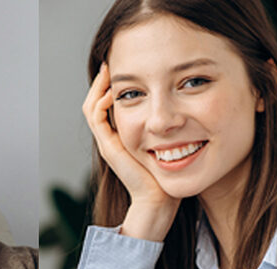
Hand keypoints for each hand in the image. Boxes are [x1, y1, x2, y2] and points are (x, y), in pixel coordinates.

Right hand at [82, 62, 179, 241]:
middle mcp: (113, 137)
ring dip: (100, 86)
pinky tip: (114, 91)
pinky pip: (96, 118)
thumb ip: (170, 126)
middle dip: (105, 79)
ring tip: (110, 70)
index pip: (111, 102)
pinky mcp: (110, 148)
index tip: (128, 66)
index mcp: (125, 135)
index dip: (116, 83)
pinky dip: (101, 101)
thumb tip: (184, 106)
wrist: (162, 200)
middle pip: (97, 100)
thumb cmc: (171, 175)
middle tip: (113, 59)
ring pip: (92, 106)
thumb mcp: (171, 142)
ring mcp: (109, 143)